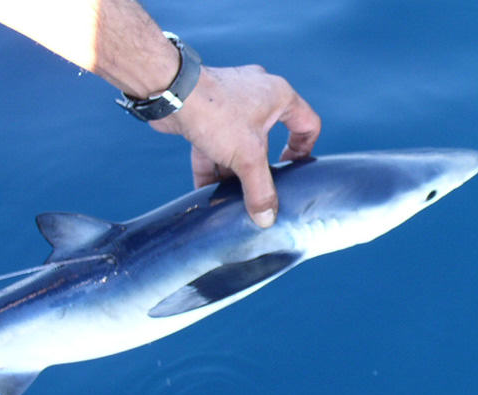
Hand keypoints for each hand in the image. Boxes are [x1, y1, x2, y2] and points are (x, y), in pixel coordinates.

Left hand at [151, 65, 320, 227]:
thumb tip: (267, 219)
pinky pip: (213, 144)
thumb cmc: (217, 113)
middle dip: (260, 168)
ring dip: (233, 171)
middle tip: (257, 188)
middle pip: (268, 139)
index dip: (303, 150)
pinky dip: (212, 166)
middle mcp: (256, 95)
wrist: (170, 92)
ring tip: (229, 196)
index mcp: (279, 97)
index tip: (292, 171)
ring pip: (238, 143)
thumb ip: (260, 190)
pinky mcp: (205, 112)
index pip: (307, 124)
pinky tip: (205, 192)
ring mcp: (229, 102)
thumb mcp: (248, 157)